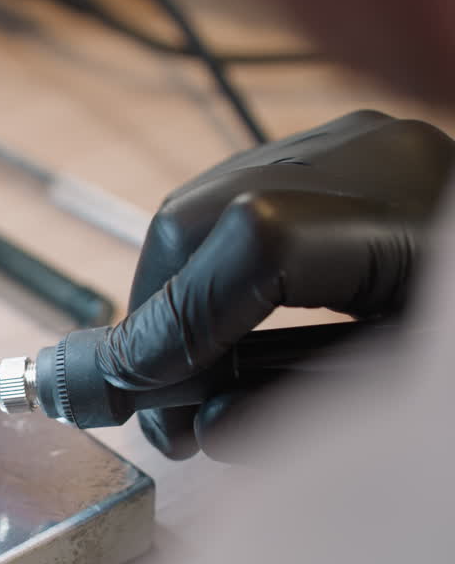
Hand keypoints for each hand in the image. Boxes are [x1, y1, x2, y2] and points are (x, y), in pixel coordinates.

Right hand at [97, 110, 453, 459]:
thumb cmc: (452, 353)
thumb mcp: (394, 387)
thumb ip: (296, 406)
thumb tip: (195, 420)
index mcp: (416, 220)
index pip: (260, 241)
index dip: (183, 320)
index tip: (141, 392)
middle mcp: (372, 156)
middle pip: (197, 221)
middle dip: (154, 321)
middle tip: (146, 405)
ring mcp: (340, 143)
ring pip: (191, 214)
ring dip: (168, 303)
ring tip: (183, 382)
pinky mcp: (318, 157)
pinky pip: (218, 210)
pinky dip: (198, 278)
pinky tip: (213, 333)